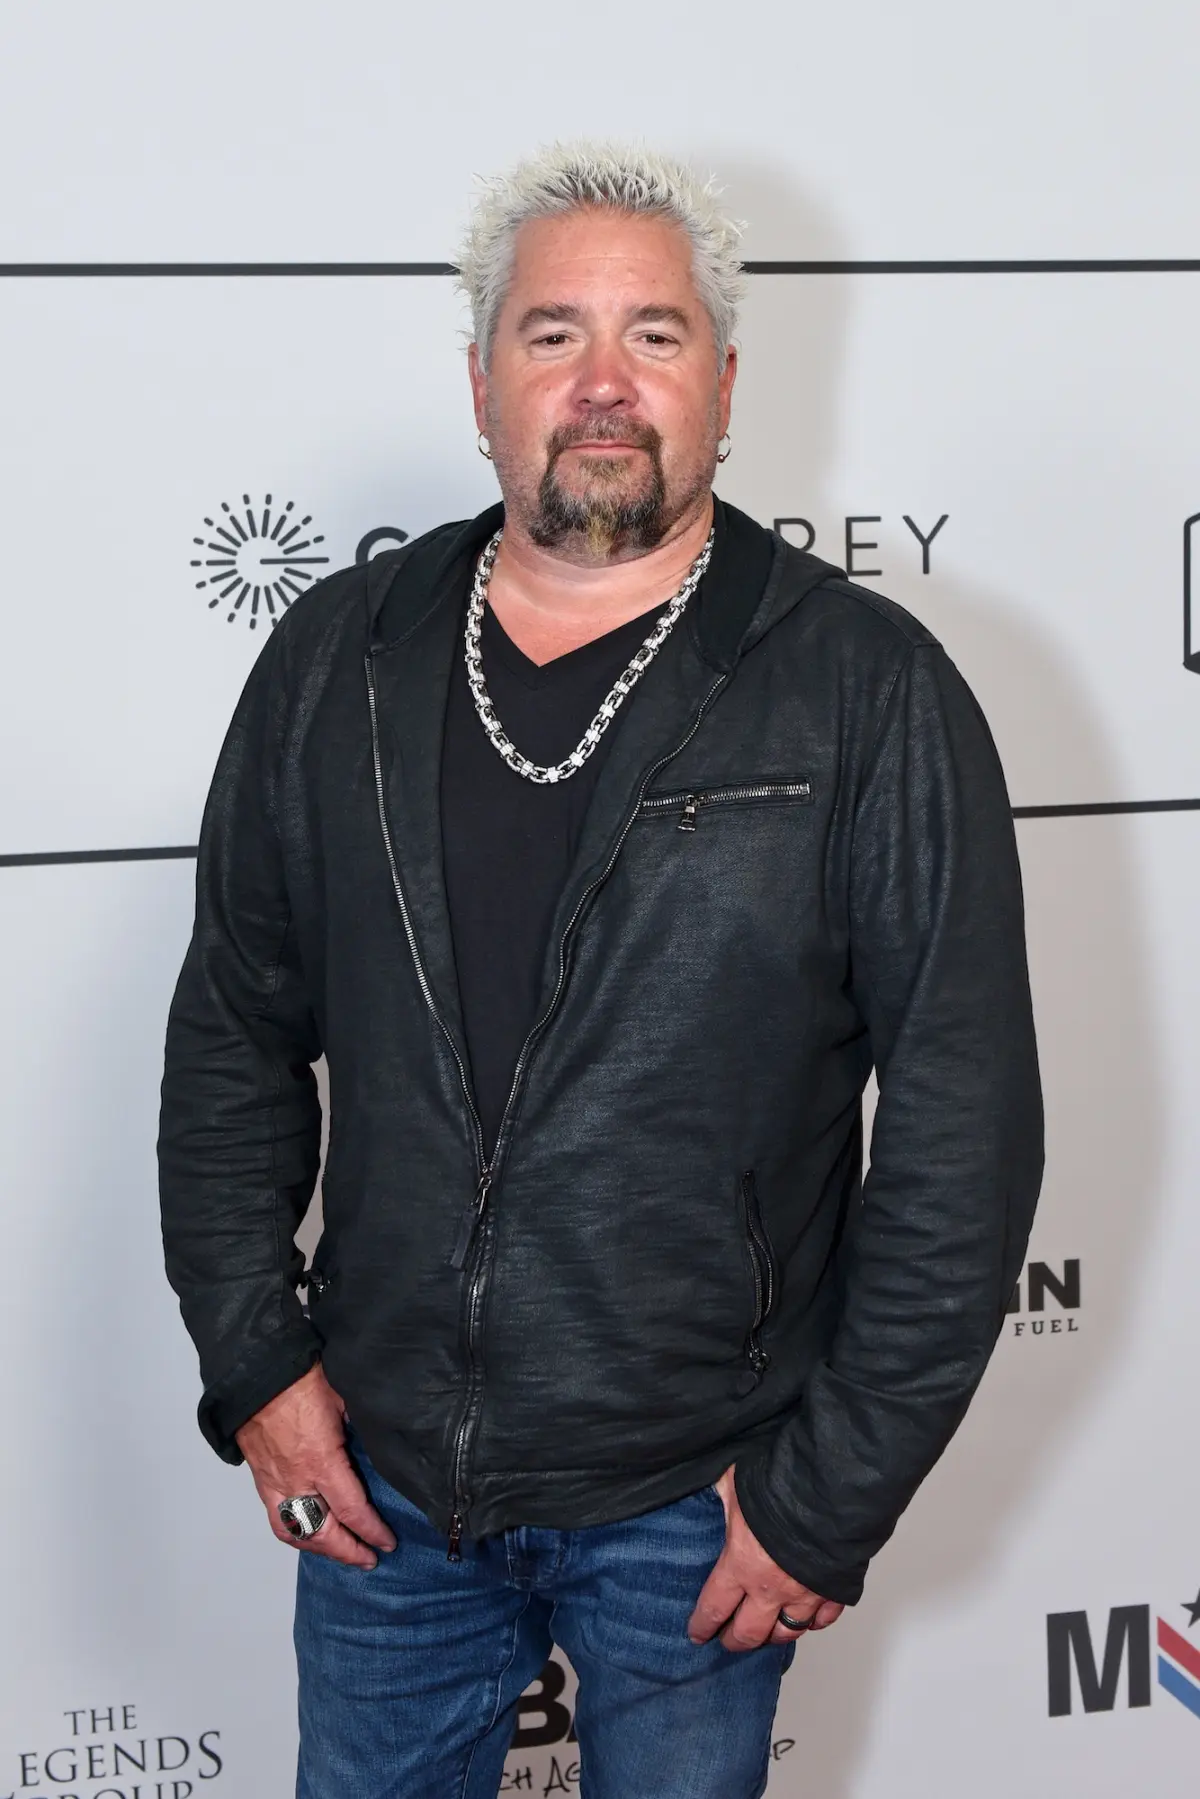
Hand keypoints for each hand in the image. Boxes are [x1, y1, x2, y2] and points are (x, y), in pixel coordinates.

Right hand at [234, 1364, 396, 1569]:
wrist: (256, 1373)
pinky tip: (309, 1536)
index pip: (352, 1510)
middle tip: (370, 1558)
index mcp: (322, 1461)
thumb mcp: (344, 1400)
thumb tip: (377, 1444)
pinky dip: (295, 1535)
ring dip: (321, 1549)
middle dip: (348, 1551)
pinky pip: (277, 1519)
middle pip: (322, 1534)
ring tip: (341, 1553)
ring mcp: (275, 1483)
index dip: (371, 1531)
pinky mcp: (262, 1479)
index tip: (388, 1542)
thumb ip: (360, 1429)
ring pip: (296, 1533)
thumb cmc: (301, 1379)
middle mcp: (297, 1480)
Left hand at [687, 1464, 843, 1650]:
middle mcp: (770, 1588)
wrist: (829, 1490)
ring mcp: (804, 1593)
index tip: (697, 1634)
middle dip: (735, 1640)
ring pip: (787, 1633)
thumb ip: (724, 1494)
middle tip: (728, 1640)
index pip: (714, 1608)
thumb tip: (715, 1489)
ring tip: (765, 1634)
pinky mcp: (832, 1590)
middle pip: (749, 1633)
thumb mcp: (737, 1485)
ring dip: (773, 1636)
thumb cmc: (781, 1486)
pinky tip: (806, 1619)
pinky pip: (822, 1619)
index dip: (702, 1625)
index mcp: (740, 1564)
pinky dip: (813, 1622)